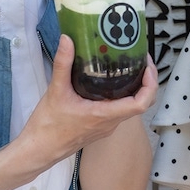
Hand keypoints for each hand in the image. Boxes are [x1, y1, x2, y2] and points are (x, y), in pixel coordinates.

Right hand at [19, 35, 157, 166]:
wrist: (38, 150)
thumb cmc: (47, 126)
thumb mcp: (55, 91)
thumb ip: (63, 64)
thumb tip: (67, 39)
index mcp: (105, 115)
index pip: (141, 104)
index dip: (150, 84)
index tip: (147, 66)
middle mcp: (110, 123)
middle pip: (140, 104)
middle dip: (146, 82)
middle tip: (141, 61)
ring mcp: (106, 127)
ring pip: (129, 107)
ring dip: (135, 89)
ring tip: (129, 66)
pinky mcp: (99, 127)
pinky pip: (118, 111)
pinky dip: (122, 96)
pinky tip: (111, 82)